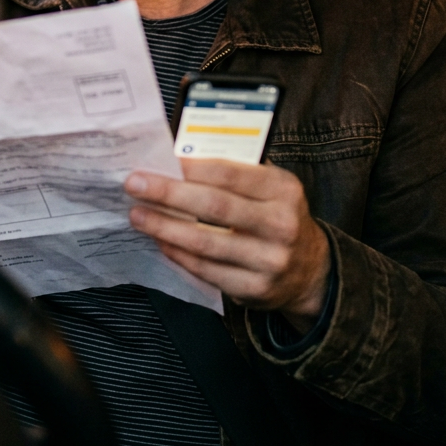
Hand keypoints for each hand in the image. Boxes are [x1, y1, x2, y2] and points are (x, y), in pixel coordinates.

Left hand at [124, 158, 331, 332]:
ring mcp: (270, 260)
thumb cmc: (276, 215)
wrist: (311, 270)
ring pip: (205, 243)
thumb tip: (180, 156)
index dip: (193, 166)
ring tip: (137, 215)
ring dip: (164, 226)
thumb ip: (235, 172)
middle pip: (215, 206)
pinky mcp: (255, 289)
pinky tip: (159, 240)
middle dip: (168, 193)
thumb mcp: (271, 187)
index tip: (162, 160)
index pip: (232, 173)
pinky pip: (207, 270)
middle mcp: (281, 224)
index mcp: (284, 190)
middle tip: (134, 184)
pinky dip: (178, 254)